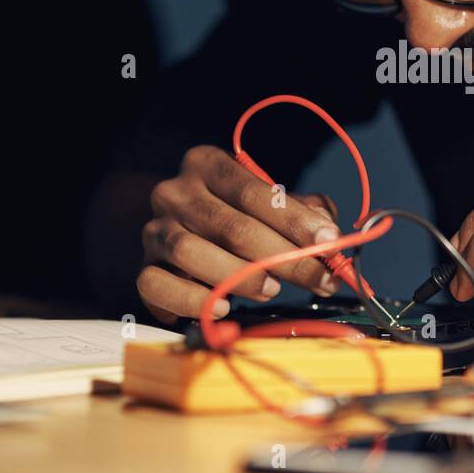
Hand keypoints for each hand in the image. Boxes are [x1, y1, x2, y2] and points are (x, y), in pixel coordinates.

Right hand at [136, 145, 341, 322]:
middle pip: (230, 225)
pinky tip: (223, 307)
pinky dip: (193, 300)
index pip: (253, 191)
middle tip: (321, 280)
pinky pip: (158, 285)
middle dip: (285, 257)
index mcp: (207, 164)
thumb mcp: (272, 204)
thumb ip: (304, 211)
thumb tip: (329, 234)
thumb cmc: (240, 219)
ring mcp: (154, 231)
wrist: (186, 239)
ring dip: (239, 276)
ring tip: (273, 290)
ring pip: (190, 253)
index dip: (296, 219)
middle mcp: (174, 192)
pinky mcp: (142, 269)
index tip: (331, 242)